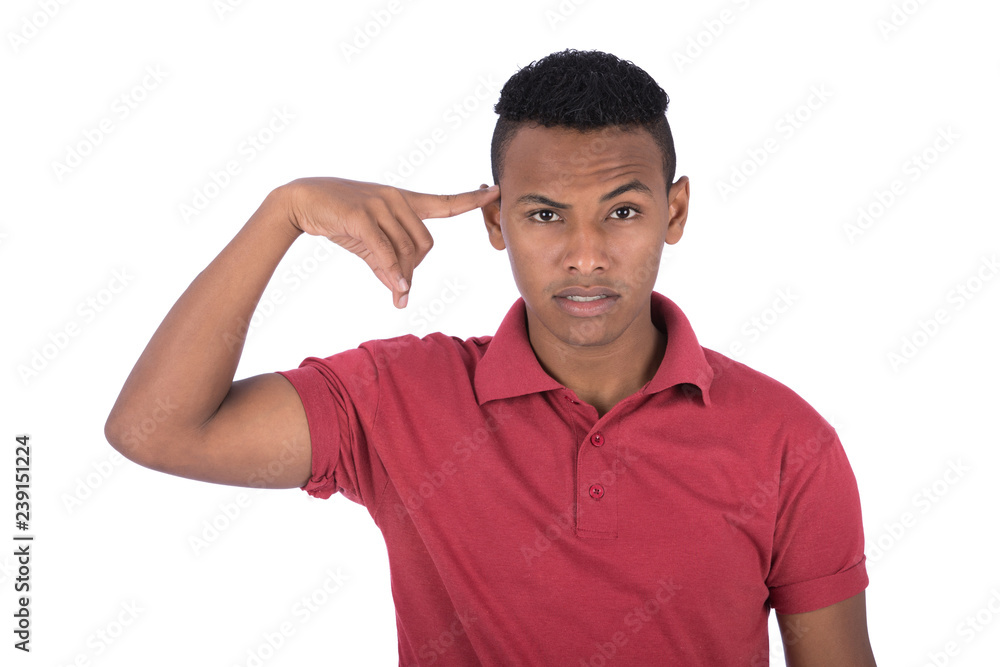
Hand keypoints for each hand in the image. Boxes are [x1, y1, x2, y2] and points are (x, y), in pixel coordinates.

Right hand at [281, 177, 499, 307]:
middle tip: (399, 287)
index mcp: (404, 201)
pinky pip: (386, 251)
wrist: (301, 202)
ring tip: (391, 288)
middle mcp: (396, 199)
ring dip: (402, 277)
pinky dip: (393, 273)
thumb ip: (389, 266)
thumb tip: (402, 297)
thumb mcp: (369, 244)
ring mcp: (380, 205)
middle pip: (425, 245)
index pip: (444, 202)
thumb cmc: (340, 220)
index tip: (494, 191)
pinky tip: (396, 289)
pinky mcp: (362, 215)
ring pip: (406, 252)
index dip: (470, 200)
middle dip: (415, 270)